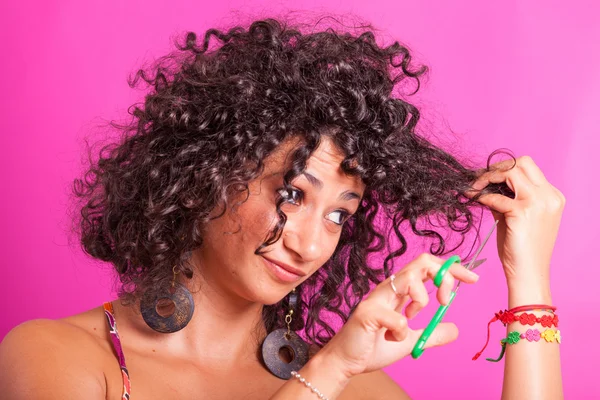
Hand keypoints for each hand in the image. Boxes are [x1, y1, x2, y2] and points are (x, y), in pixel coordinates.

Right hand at [319, 253, 478, 377]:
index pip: (428, 267)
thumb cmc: (372, 347)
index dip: (451, 268)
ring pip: (409, 279)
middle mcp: (389, 289)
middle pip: (421, 262)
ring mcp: (377, 299)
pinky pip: (397, 319)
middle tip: (446, 299)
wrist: (346, 362)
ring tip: (412, 319)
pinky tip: (391, 339)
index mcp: (399, 291)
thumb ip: (432, 334)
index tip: (472, 278)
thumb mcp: (411, 341)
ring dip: (422, 301)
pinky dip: (402, 332)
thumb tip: (455, 328)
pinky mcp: (368, 313)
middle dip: (443, 276)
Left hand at [468, 156, 565, 286]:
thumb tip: (487, 186)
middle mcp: (549, 196)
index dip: (505, 168)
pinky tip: (473, 200)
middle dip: (498, 167)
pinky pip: (496, 197)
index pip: (529, 168)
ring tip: (474, 187)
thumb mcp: (517, 218)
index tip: (488, 176)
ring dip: (488, 177)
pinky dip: (482, 197)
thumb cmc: (521, 249)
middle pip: (523, 162)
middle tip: (480, 178)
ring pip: (511, 171)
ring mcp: (538, 203)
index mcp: (552, 197)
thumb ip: (507, 199)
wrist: (528, 273)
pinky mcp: (523, 212)